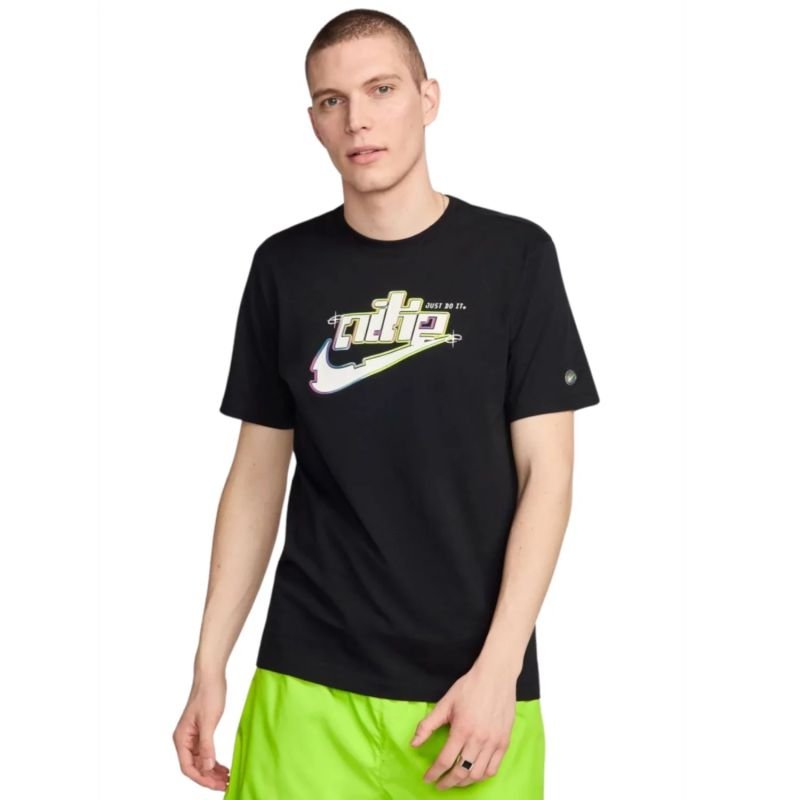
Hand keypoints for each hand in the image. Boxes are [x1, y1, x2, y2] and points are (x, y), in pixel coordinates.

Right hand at [172, 673, 229, 790]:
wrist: (211, 675)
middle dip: (208, 778)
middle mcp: (185, 740)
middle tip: (224, 785)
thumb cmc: (208, 693)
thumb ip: (207, 745)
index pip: (188, 767)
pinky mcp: (201, 732)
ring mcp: (193, 736)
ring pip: (201, 761)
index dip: (201, 778)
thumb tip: (207, 767)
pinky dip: (214, 761)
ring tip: (226, 779)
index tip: (216, 785)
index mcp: (182, 738)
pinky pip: (206, 752)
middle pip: (194, 766)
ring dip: (212, 771)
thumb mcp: (209, 721)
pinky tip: (223, 767)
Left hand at [410, 661, 516, 788]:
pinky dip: (481, 776)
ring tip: (455, 780)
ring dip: (464, 782)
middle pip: (461, 772)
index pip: (445, 760)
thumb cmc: (469, 687)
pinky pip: (493, 769)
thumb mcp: (445, 703)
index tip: (428, 778)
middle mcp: (478, 739)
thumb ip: (428, 725)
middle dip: (448, 782)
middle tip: (440, 784)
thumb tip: (413, 743)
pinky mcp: (504, 742)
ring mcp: (493, 742)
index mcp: (462, 729)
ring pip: (477, 774)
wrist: (495, 676)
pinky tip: (473, 774)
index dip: (434, 773)